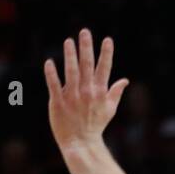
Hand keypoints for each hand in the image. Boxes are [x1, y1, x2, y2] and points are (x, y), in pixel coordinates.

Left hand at [44, 29, 128, 153]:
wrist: (81, 142)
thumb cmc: (96, 125)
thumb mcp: (110, 109)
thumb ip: (115, 92)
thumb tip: (125, 80)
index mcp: (100, 92)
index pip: (104, 69)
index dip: (106, 54)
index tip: (107, 40)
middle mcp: (87, 92)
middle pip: (87, 66)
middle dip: (87, 48)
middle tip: (85, 32)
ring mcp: (72, 97)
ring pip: (71, 72)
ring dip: (70, 56)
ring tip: (69, 41)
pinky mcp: (58, 102)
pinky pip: (54, 85)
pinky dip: (52, 74)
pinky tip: (50, 62)